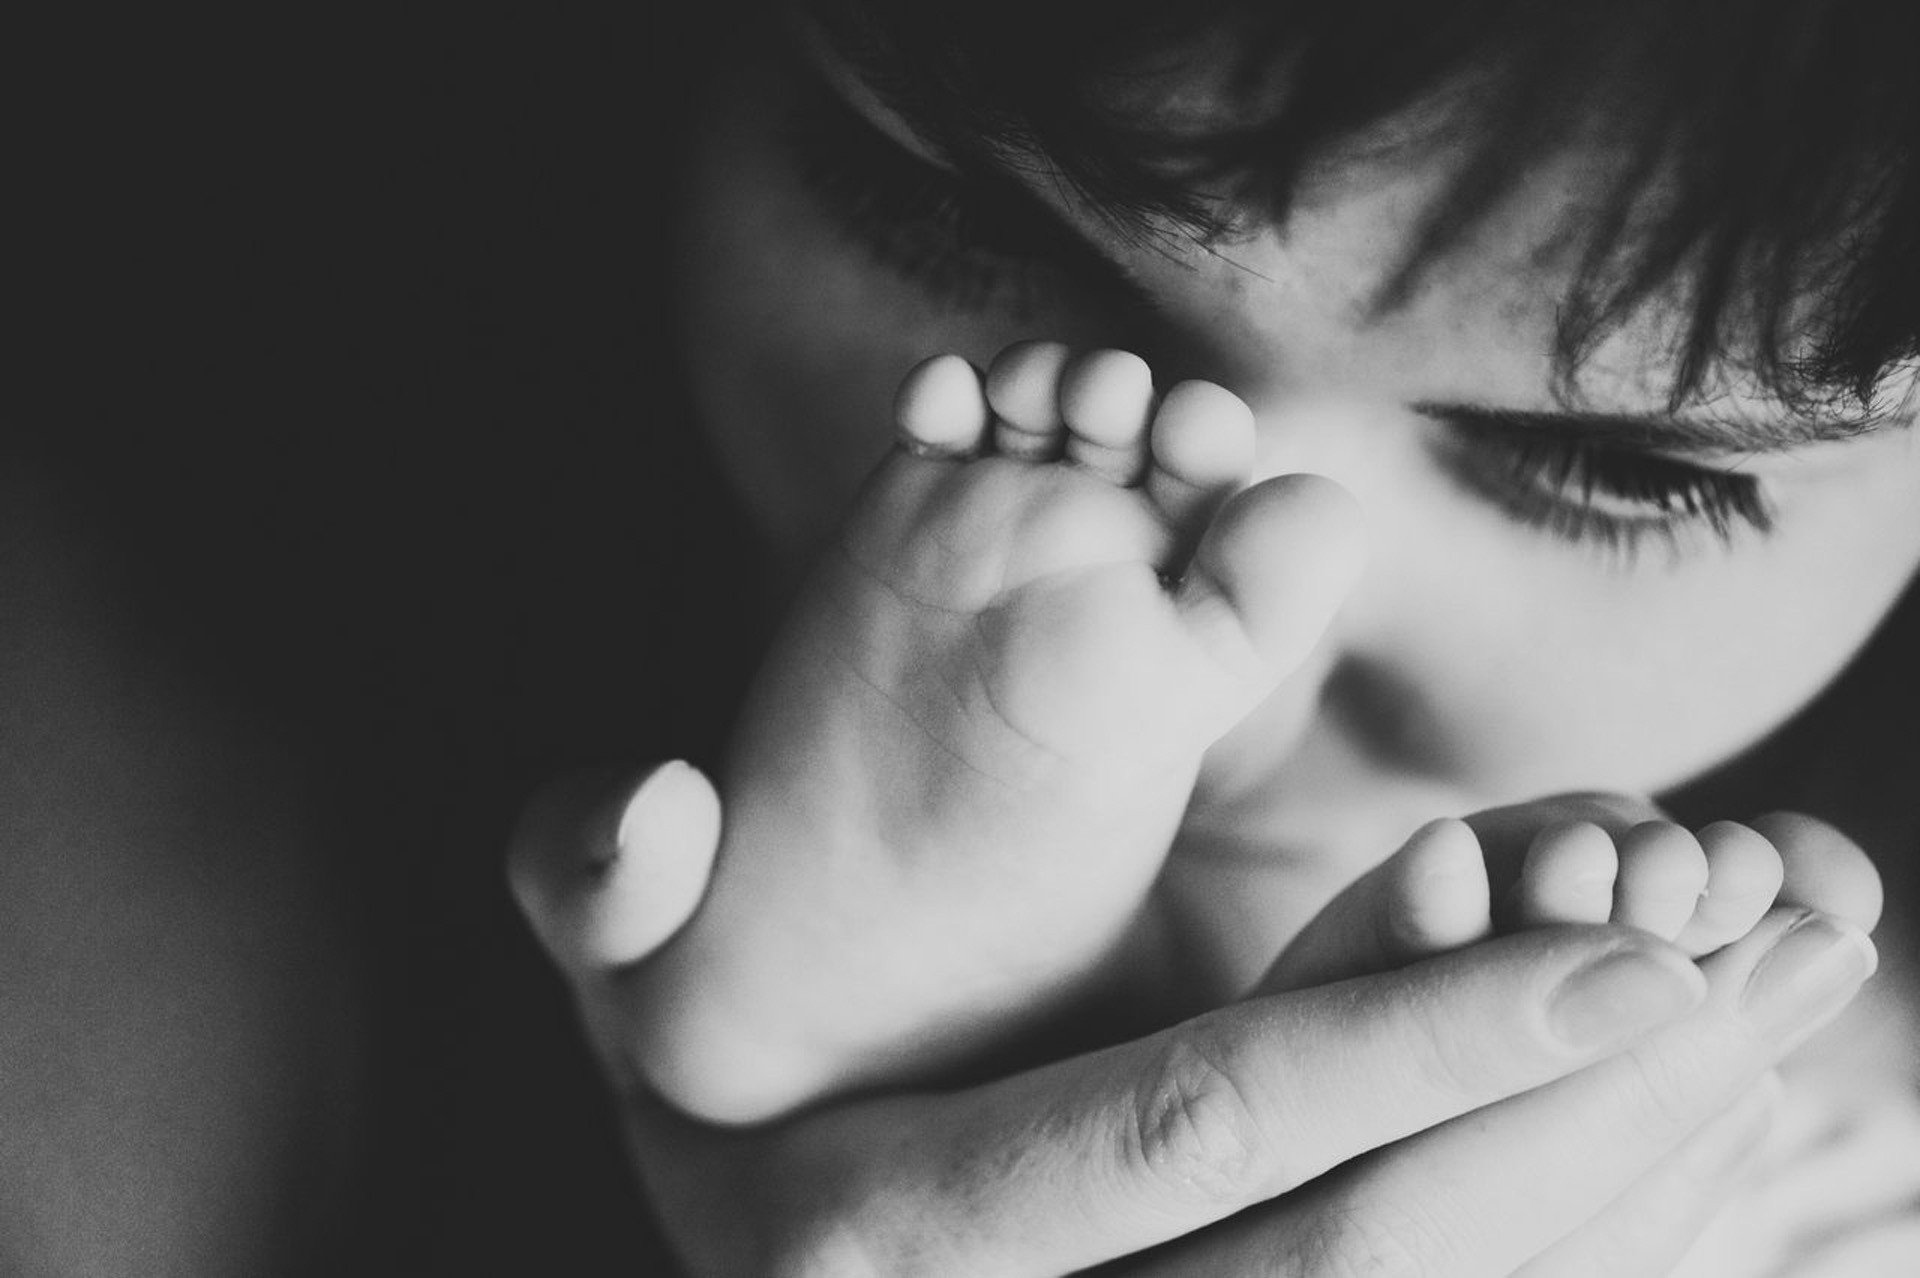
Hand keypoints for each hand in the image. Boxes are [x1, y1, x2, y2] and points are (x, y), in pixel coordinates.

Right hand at [510, 767, 1877, 1275]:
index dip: (1391, 1038)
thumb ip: (595, 888)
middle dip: (1540, 1125)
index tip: (1593, 943)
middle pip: (1345, 1254)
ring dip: (1583, 1190)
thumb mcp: (616, 1004)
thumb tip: (652, 795)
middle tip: (1716, 985)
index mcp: (891, 1235)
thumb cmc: (700, 1109)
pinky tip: (1649, 1144)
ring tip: (1731, 1043)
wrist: (752, 1256)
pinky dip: (1545, 1238)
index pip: (1184, 1131)